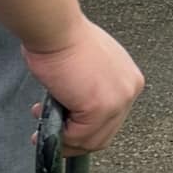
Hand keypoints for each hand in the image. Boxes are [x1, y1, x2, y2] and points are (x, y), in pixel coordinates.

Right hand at [26, 17, 143, 156]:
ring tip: (43, 121)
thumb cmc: (66, 41)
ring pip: (91, 140)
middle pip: (103, 134)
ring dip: (64, 138)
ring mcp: (118, 100)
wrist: (57, 31)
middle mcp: (130, 89)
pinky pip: (77, 137)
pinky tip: (44, 116)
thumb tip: (77, 114)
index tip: (64, 126)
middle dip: (73, 138)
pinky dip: (59, 134)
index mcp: (129, 79)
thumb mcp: (92, 67)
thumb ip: (93, 90)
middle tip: (51, 129)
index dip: (84, 128)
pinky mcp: (99, 107)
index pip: (111, 120)